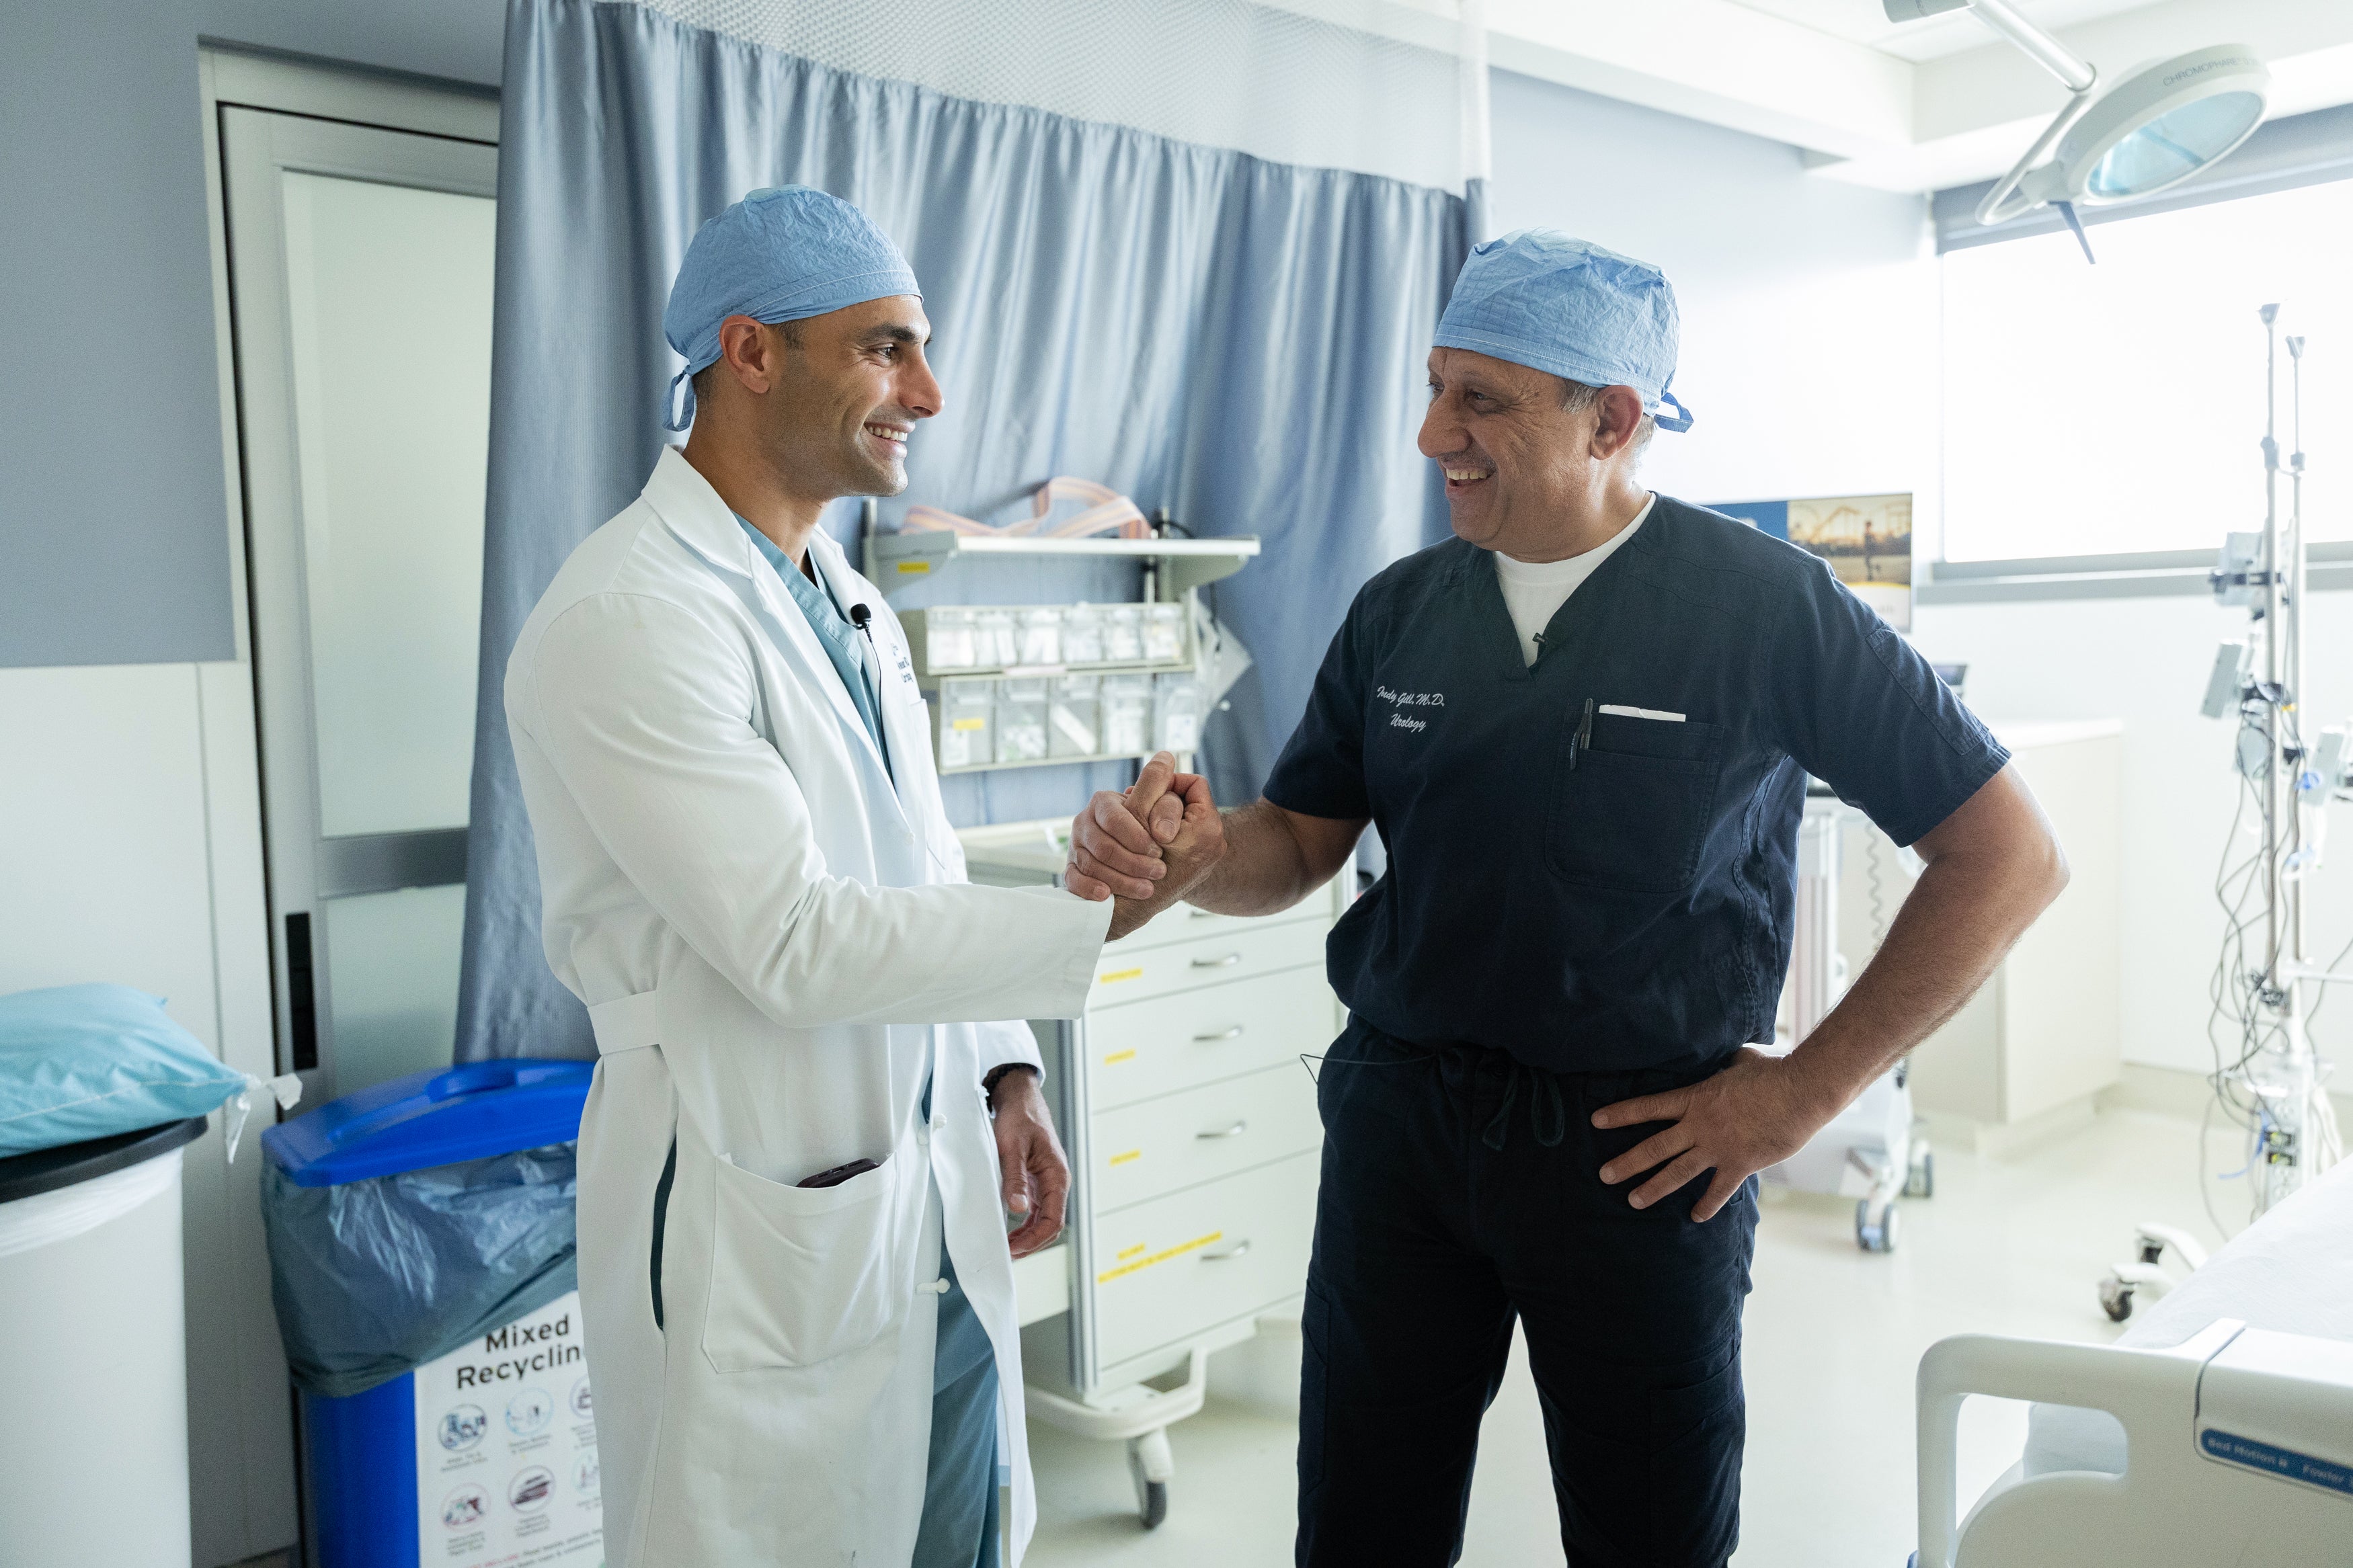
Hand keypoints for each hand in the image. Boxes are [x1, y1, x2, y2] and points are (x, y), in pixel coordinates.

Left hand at [988, 1066, 1067, 1257]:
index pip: (1053, 1221)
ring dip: (1027, 1236)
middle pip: (1050, 1225)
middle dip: (1030, 1243)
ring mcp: (1047, 1182)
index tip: (1012, 1249)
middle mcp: (1056, 1182)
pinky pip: (1035, 1209)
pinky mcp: (1036, 1179)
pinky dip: (1023, 1223)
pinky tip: (1009, 1229)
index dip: (1034, 1239)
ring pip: (1043, 1219)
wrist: (1019, 1096)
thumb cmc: (1020, 1117)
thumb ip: (1015, 1178)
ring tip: (1007, 1247)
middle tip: (1006, 1255)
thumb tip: (1017, 1210)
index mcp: (1057, 1176)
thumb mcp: (1013, 1147)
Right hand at [1066, 753, 1225, 938]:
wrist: (1148, 866)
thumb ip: (1161, 784)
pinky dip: (1089, 889)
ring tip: (1147, 889)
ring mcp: (1077, 848)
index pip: (1115, 818)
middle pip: (1102, 846)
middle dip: (1133, 862)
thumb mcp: (1161, 804)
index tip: (1161, 848)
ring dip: (1121, 880)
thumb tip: (1166, 756)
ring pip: (1090, 866)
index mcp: (1104, 803)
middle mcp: (1085, 823)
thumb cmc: (1157, 831)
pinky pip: (1072, 881)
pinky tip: (1107, 895)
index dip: (1138, 835)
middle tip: (1159, 871)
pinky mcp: (1073, 871)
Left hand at [1591, 1047, 1835, 1221]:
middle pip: (1653, 1147)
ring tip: (1633, 1201)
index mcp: (1695, 1098)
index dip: (1620, 1114)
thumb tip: (1729, 1057)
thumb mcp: (1741, 1058)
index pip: (1648, 1107)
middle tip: (1604, 1176)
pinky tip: (1695, 1217)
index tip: (1596, 1121)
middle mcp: (1699, 1126)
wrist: (1801, 1091)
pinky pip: (1718, 1190)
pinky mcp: (1740, 1164)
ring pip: (1676, 1172)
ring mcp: (1718, 1148)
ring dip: (1653, 1188)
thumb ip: (1726, 1063)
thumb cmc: (1773, 1069)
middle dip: (1626, 1163)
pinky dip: (1707, 1205)